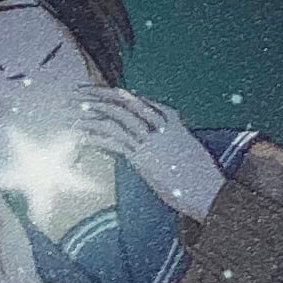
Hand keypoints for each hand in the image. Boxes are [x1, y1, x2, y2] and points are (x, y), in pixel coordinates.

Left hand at [23, 83, 224, 215]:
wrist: (210, 192)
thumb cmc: (202, 178)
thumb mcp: (188, 153)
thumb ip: (172, 144)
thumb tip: (161, 147)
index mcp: (172, 120)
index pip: (139, 101)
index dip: (116, 95)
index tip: (99, 92)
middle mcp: (161, 125)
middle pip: (124, 102)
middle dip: (98, 94)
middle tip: (76, 91)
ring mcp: (151, 140)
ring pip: (116, 118)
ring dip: (91, 112)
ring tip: (72, 109)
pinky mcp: (143, 157)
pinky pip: (114, 142)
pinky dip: (95, 136)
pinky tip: (80, 135)